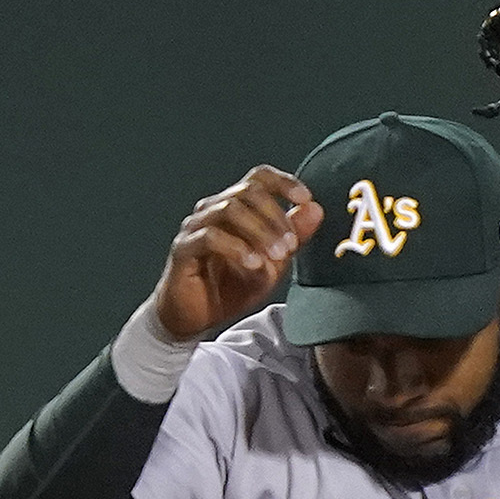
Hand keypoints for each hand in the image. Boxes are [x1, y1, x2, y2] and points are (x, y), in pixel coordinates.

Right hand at [153, 167, 318, 345]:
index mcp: (234, 207)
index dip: (283, 182)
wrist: (194, 319)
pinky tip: (254, 264)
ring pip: (230, 209)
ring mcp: (195, 227)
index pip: (258, 178)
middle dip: (275, 216)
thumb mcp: (273, 264)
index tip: (306, 198)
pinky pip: (211, 237)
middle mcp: (212, 209)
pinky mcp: (183, 248)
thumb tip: (315, 209)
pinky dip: (237, 248)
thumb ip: (293, 236)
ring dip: (260, 231)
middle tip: (291, 244)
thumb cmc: (229, 288)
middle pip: (247, 191)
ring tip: (277, 256)